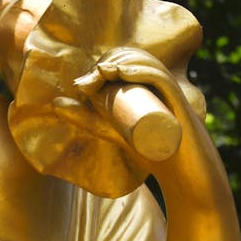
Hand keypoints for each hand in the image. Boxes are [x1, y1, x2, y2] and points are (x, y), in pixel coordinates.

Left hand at [51, 47, 194, 154]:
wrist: (185, 181)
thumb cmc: (152, 153)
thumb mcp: (113, 131)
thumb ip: (88, 119)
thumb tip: (55, 103)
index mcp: (151, 84)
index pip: (128, 60)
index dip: (103, 64)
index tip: (83, 84)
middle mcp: (164, 85)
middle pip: (137, 59)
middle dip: (108, 63)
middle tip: (88, 84)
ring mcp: (173, 94)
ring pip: (148, 65)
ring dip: (122, 62)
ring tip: (100, 75)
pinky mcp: (181, 106)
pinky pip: (163, 80)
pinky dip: (143, 72)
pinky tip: (123, 73)